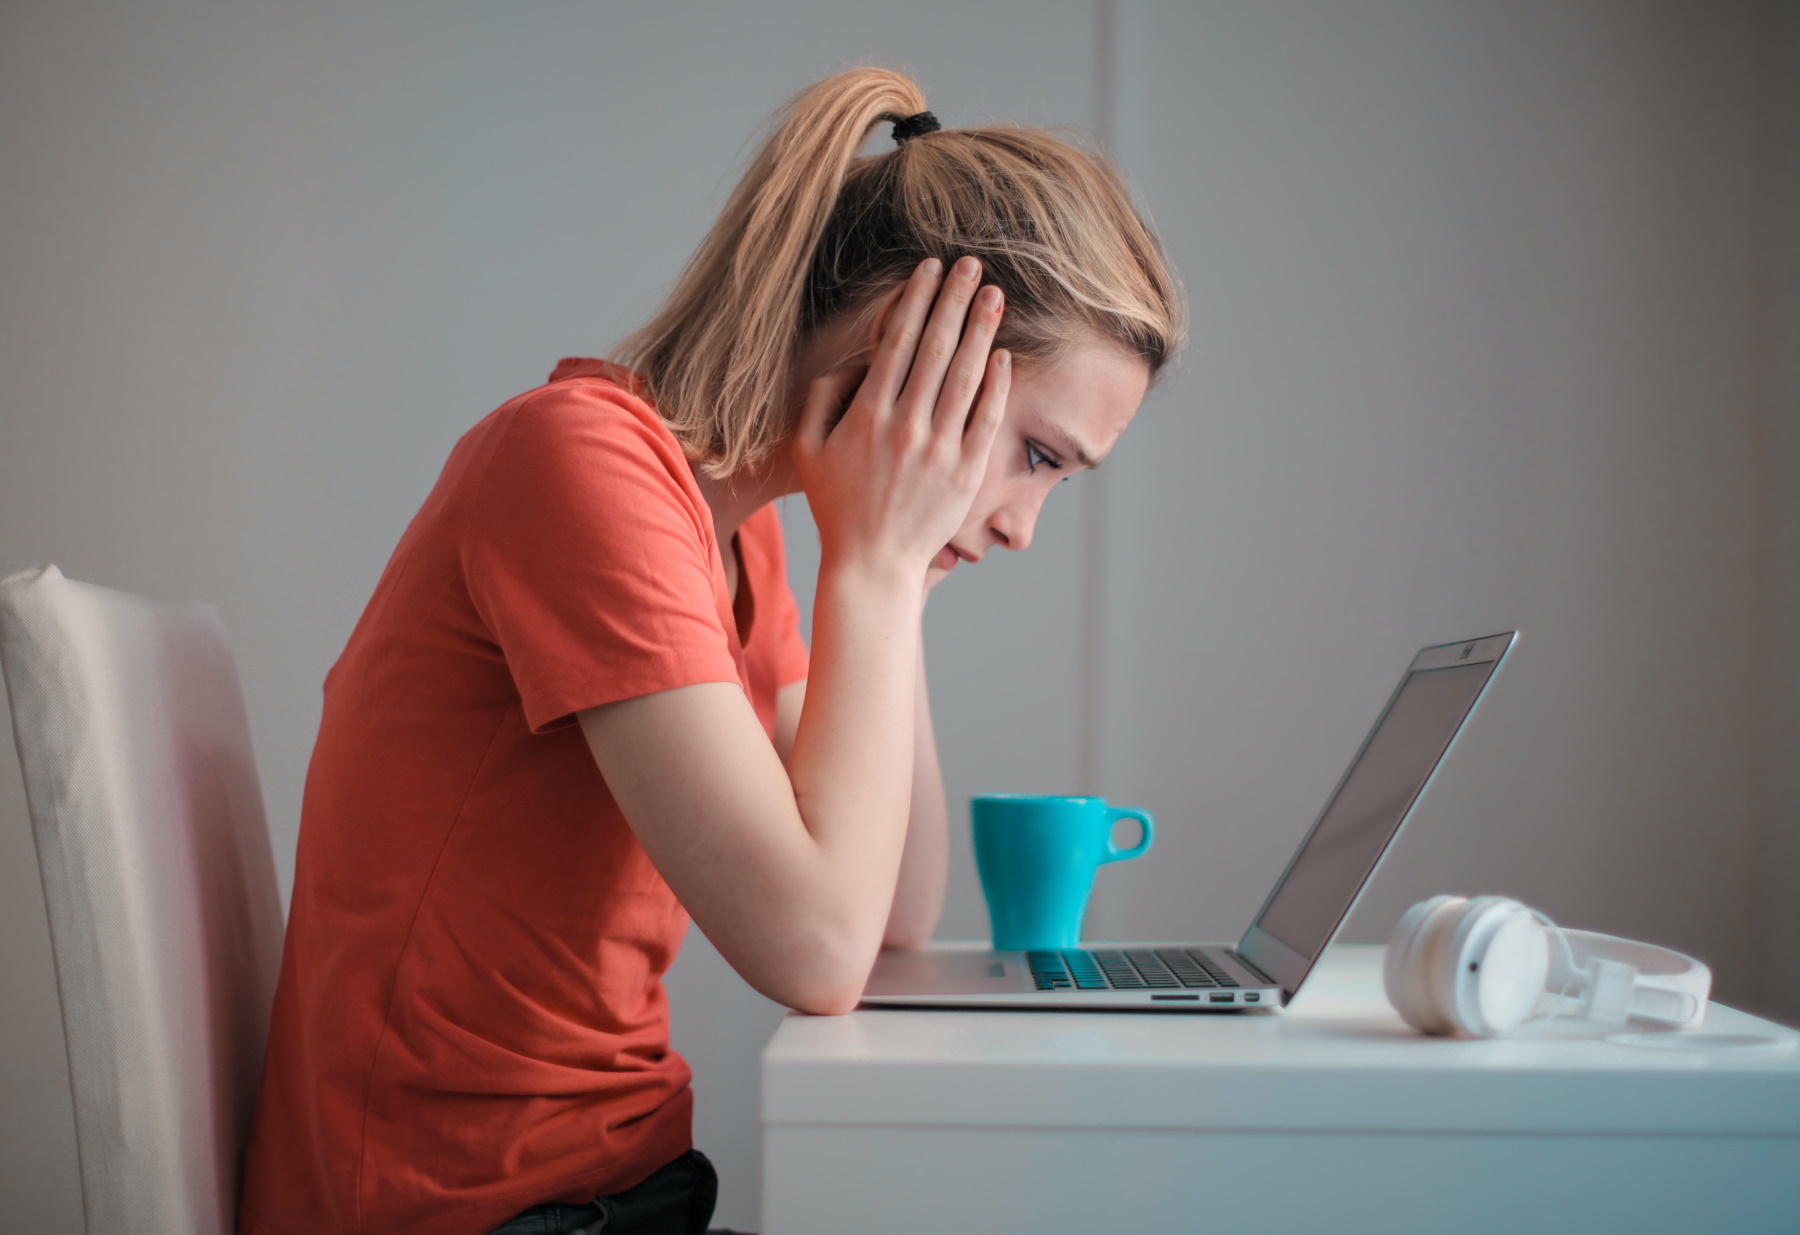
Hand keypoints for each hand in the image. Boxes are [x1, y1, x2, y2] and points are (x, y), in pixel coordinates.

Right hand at [793, 256, 1009, 583]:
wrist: (872, 564)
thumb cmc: (836, 505)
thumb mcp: (807, 450)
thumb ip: (820, 399)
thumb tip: (849, 362)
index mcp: (867, 415)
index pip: (896, 342)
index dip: (916, 300)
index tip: (930, 269)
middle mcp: (905, 427)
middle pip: (935, 348)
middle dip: (955, 300)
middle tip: (972, 265)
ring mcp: (939, 450)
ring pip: (965, 376)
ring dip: (981, 330)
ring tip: (994, 294)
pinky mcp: (965, 473)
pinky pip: (986, 419)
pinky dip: (996, 384)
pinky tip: (1003, 354)